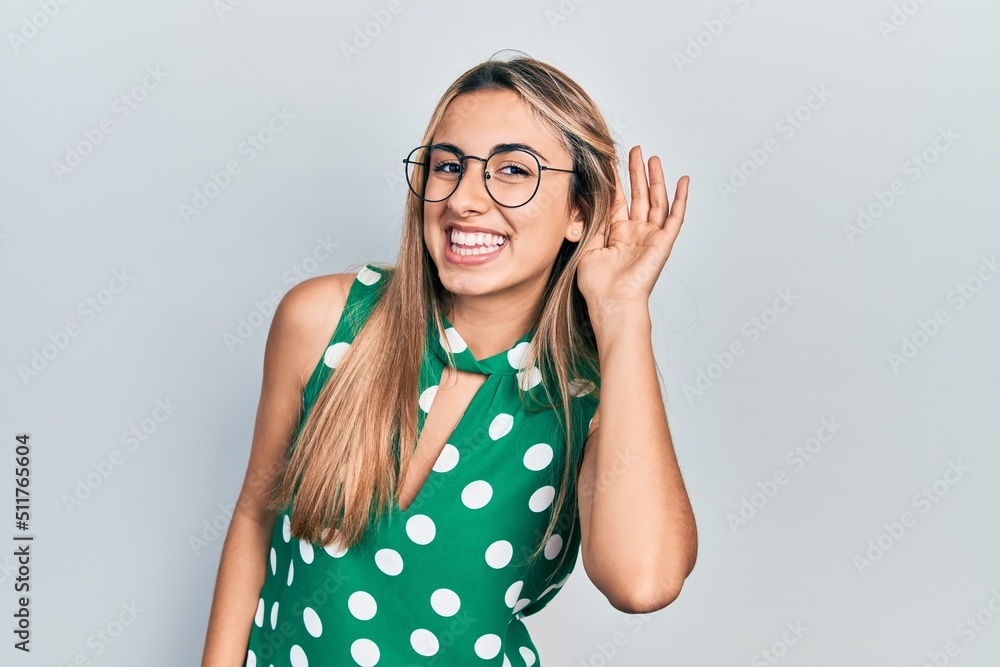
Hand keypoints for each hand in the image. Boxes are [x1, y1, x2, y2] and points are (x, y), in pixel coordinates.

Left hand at [576, 145, 688, 308]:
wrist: (612, 301)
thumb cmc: (597, 284)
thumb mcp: (587, 248)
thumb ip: (591, 224)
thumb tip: (587, 200)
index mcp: (616, 234)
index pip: (617, 200)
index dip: (616, 180)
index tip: (611, 160)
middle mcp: (634, 233)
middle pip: (639, 195)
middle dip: (636, 172)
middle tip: (636, 151)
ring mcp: (650, 237)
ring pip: (656, 201)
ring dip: (656, 179)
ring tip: (652, 158)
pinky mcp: (663, 242)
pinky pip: (675, 217)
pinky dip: (681, 199)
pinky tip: (683, 181)